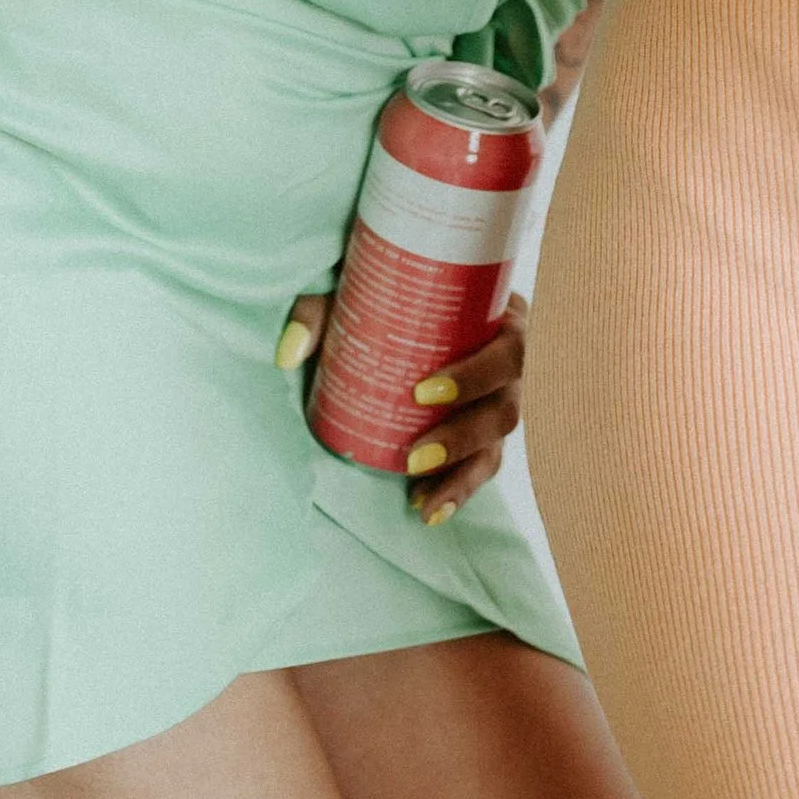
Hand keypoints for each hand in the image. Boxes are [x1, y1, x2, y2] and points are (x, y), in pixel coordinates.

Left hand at [273, 289, 527, 517]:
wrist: (404, 296)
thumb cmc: (393, 289)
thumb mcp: (359, 291)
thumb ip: (320, 311)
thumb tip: (288, 353)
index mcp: (501, 317)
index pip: (510, 348)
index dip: (477, 374)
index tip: (422, 392)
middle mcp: (511, 362)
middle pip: (506, 406)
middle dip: (463, 435)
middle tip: (413, 455)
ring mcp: (502, 398)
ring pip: (497, 442)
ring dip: (461, 471)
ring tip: (418, 491)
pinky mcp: (486, 427)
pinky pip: (483, 464)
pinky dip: (457, 488)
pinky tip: (427, 509)